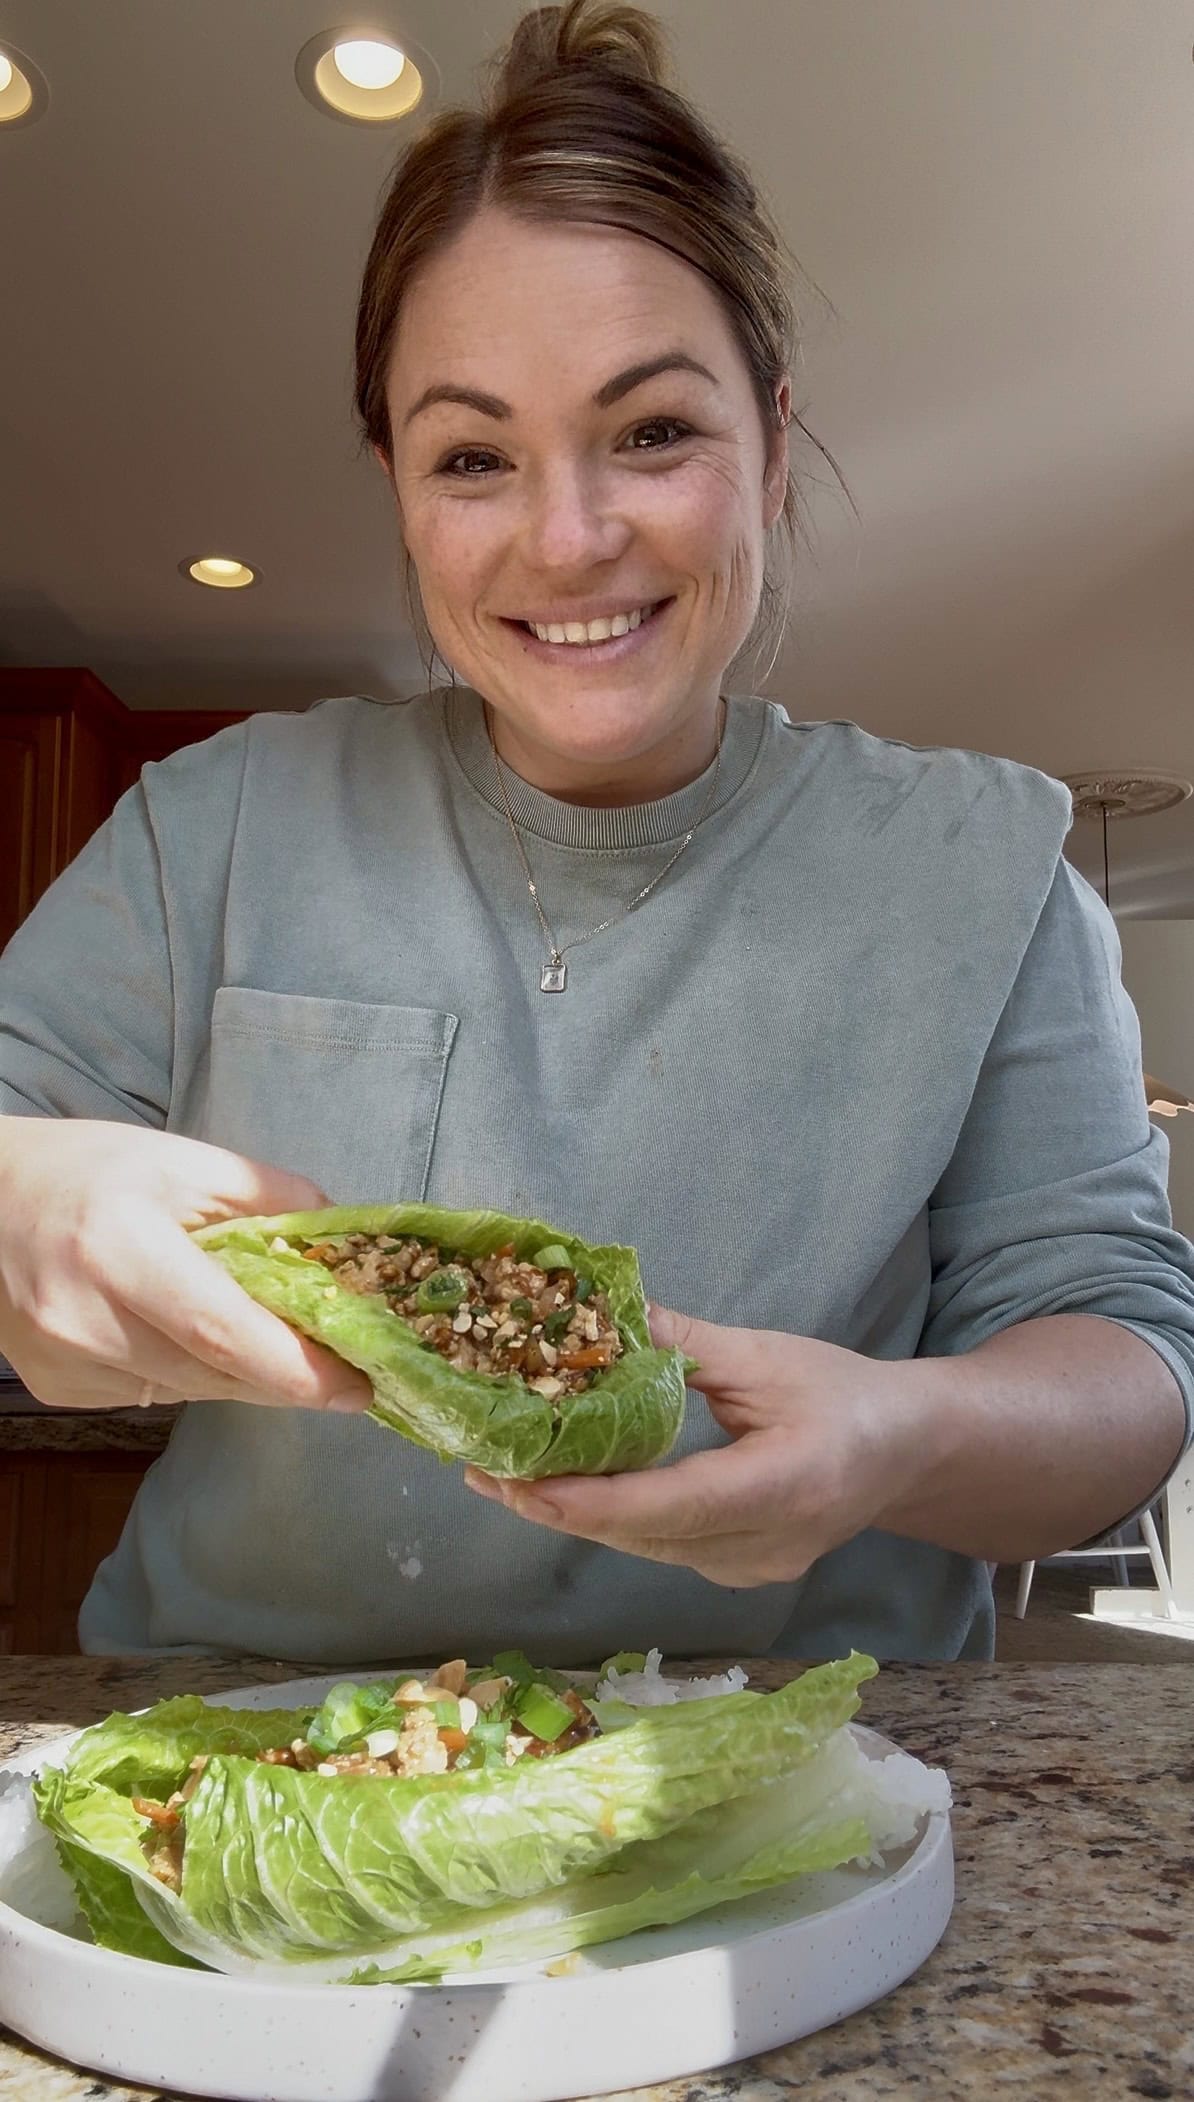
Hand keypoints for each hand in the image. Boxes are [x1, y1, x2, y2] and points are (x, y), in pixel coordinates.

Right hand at [0, 1118, 372, 1413]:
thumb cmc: (87, 1170)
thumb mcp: (181, 1160)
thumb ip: (268, 1197)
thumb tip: (343, 1243)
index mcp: (120, 1247)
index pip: (222, 1331)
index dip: (297, 1369)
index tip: (359, 1385)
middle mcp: (84, 1316)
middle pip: (212, 1372)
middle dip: (287, 1377)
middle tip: (345, 1372)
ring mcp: (64, 1361)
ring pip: (188, 1390)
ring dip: (241, 1373)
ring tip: (273, 1340)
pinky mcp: (56, 1387)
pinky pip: (152, 1393)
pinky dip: (189, 1371)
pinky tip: (186, 1333)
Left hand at [466, 1305, 922, 1585]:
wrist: (908, 1451)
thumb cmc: (846, 1393)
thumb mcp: (768, 1356)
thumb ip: (686, 1346)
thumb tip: (602, 1313)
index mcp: (789, 1485)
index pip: (676, 1505)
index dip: (594, 1501)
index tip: (522, 1483)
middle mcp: (769, 1545)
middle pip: (646, 1536)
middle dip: (557, 1506)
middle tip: (480, 1469)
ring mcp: (753, 1570)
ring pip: (645, 1549)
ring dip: (572, 1515)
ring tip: (500, 1476)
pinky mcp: (737, 1573)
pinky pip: (659, 1549)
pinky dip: (608, 1519)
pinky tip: (561, 1487)